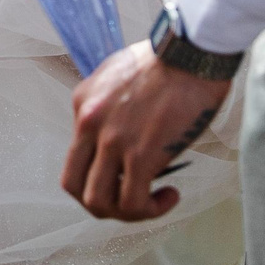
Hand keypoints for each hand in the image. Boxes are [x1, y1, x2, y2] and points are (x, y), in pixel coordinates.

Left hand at [63, 42, 230, 221]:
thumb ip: (110, 103)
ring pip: (98, 201)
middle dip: (99, 202)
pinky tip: (170, 196)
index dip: (97, 173)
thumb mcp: (118, 73)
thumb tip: (124, 130)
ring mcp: (113, 142)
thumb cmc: (167, 59)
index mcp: (83, 103)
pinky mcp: (141, 155)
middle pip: (73, 185)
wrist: (191, 52)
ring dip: (124, 212)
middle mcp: (90, 124)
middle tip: (126, 200)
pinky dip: (150, 210)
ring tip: (151, 202)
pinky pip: (133, 202)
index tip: (123, 173)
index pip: (75, 155)